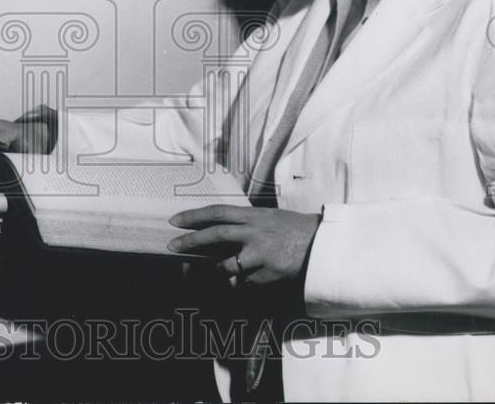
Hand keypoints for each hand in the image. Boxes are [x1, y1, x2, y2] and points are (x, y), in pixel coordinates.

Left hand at [168, 205, 320, 285]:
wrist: (322, 243)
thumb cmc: (292, 228)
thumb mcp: (267, 218)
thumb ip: (244, 223)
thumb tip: (216, 231)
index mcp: (254, 215)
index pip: (218, 212)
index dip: (194, 216)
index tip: (174, 220)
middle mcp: (256, 232)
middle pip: (216, 235)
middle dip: (191, 241)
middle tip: (172, 245)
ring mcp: (263, 254)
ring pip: (227, 266)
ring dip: (218, 270)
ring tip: (218, 269)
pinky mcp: (271, 273)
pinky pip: (246, 282)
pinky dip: (243, 282)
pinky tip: (250, 277)